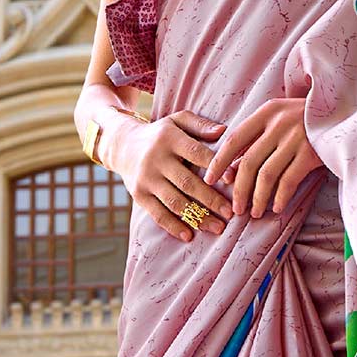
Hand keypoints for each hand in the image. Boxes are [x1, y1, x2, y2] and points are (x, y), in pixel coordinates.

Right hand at [108, 108, 233, 243]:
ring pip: (175, 202)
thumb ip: (200, 125)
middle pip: (187, 182)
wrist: (122, 145)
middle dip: (211, 200)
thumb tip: (224, 131)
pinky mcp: (138, 194)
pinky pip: (157, 214)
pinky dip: (173, 226)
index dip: (215, 167)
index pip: (196, 153)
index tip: (234, 181)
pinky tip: (189, 236)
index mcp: (169, 138)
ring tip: (217, 228)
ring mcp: (146, 178)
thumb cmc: (162, 134)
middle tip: (230, 213)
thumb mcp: (177, 121)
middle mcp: (156, 158)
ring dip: (197, 217)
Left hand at [201, 96, 324, 217]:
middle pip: (248, 162)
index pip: (234, 139)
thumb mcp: (281, 118)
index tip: (210, 180)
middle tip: (236, 209)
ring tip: (254, 213)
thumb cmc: (309, 120)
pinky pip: (289, 181)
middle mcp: (279, 123)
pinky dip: (280, 197)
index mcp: (267, 112)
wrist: (346, 113)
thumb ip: (257, 137)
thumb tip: (231, 169)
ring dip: (258, 198)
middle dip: (239, 190)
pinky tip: (276, 208)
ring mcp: (296, 138)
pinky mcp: (312, 153)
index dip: (219, 161)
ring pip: (267, 175)